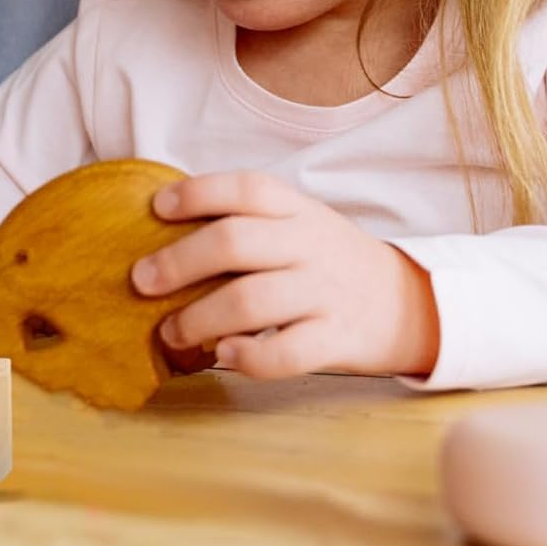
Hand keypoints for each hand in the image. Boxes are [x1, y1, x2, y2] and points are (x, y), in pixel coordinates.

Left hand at [130, 171, 439, 379]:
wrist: (406, 302)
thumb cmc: (326, 260)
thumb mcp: (296, 223)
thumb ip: (245, 221)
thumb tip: (161, 229)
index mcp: (295, 209)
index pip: (244, 189)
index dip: (197, 194)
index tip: (157, 208)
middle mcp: (309, 244)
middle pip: (235, 243)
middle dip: (179, 261)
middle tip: (140, 281)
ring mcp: (324, 293)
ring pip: (252, 301)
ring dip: (199, 318)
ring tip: (170, 331)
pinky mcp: (336, 340)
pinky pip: (286, 353)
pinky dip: (247, 357)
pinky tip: (221, 355)